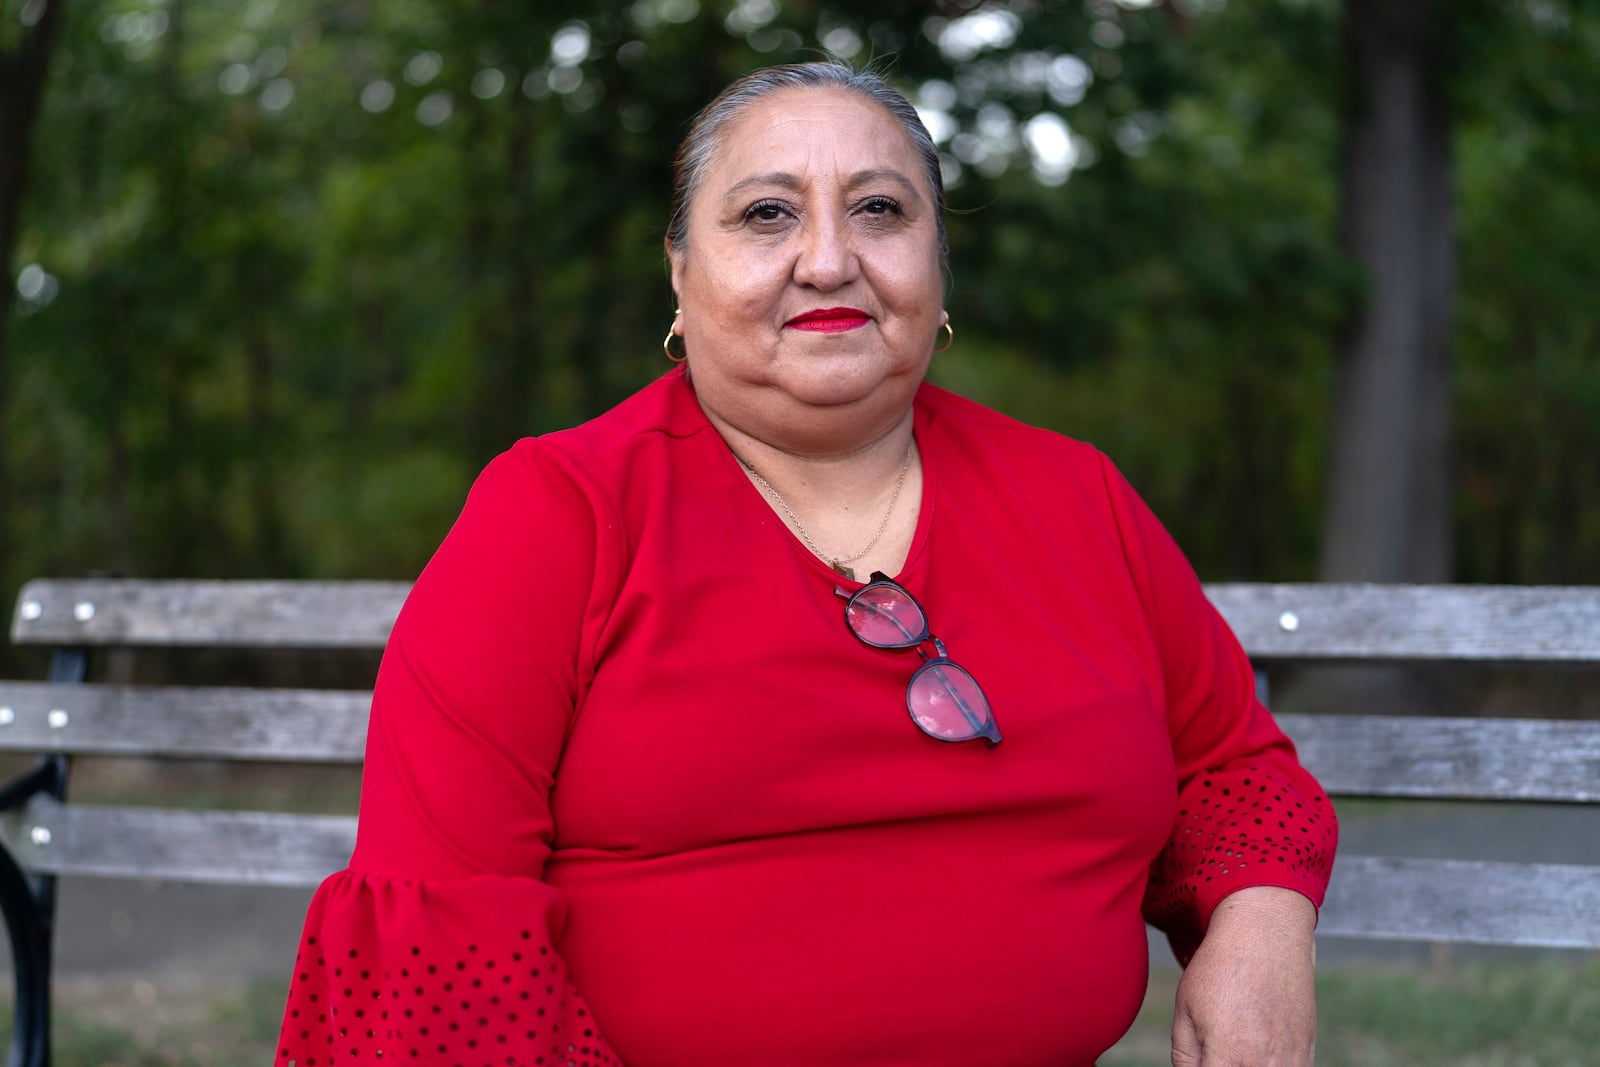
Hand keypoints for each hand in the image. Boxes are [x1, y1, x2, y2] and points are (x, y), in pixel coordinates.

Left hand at [1170, 886, 1317, 1065]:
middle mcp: (1264, 1065)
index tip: (1203, 1060)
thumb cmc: (1219, 968)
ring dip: (1247, 1065)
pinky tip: (1258, 1048)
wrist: (1266, 935)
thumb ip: (1185, 1056)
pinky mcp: (1307, 1051)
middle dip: (1222, 1066)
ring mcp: (1291, 1061)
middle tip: (1215, 1050)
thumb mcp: (1185, 1009)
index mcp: (1228, 1057)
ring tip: (1236, 1043)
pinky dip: (1272, 1065)